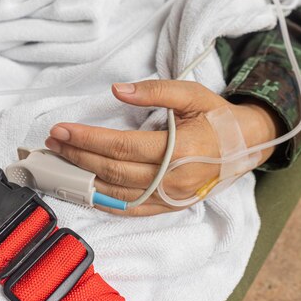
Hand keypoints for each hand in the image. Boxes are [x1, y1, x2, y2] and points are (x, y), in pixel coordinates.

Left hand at [45, 80, 281, 215]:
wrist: (247, 146)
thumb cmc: (217, 117)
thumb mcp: (192, 94)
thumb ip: (156, 91)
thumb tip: (118, 90)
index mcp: (180, 149)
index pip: (122, 147)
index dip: (88, 139)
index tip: (61, 129)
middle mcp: (174, 179)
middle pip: (114, 171)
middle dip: (78, 157)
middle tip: (54, 142)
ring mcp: (171, 197)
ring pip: (118, 193)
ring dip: (84, 179)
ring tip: (60, 162)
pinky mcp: (170, 206)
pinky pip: (132, 209)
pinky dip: (105, 202)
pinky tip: (85, 190)